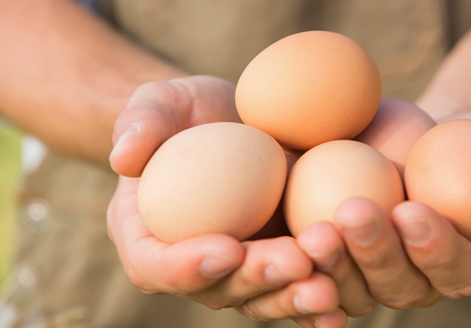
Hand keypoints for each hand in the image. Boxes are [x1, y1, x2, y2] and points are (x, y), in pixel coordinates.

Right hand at [107, 76, 339, 322]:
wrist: (238, 124)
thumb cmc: (190, 114)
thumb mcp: (162, 103)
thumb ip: (141, 122)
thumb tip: (124, 156)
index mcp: (148, 239)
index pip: (156, 266)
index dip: (187, 266)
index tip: (227, 248)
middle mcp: (194, 268)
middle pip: (220, 290)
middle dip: (259, 281)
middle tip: (295, 261)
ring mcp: (241, 274)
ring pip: (265, 300)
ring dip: (296, 297)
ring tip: (328, 287)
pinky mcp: (280, 270)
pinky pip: (298, 292)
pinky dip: (321, 303)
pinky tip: (346, 303)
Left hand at [294, 110, 470, 316]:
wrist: (429, 139)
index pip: (457, 267)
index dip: (436, 246)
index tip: (413, 211)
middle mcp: (425, 284)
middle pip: (400, 285)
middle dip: (375, 254)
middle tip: (352, 213)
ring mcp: (379, 281)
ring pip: (355, 289)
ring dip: (333, 265)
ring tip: (312, 230)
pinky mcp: (343, 267)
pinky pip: (321, 280)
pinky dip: (303, 272)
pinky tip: (283, 249)